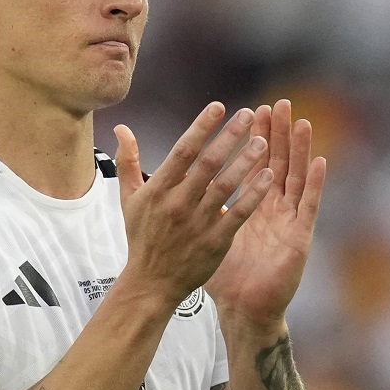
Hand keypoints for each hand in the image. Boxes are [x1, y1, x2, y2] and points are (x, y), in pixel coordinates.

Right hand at [113, 103, 274, 308]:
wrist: (151, 283)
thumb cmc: (141, 237)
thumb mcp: (129, 199)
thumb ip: (128, 161)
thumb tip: (122, 128)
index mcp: (158, 189)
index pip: (182, 151)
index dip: (202, 127)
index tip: (219, 107)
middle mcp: (178, 203)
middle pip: (207, 163)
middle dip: (230, 137)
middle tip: (250, 115)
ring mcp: (197, 223)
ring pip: (225, 186)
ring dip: (246, 162)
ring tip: (264, 141)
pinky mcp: (215, 242)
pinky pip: (238, 214)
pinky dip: (253, 195)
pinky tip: (267, 176)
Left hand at [205, 100, 325, 325]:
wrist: (244, 308)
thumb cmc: (225, 274)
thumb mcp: (207, 232)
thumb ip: (193, 205)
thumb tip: (175, 184)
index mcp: (249, 204)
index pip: (250, 163)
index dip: (249, 138)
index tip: (246, 111)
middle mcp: (271, 207)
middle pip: (275, 162)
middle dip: (276, 133)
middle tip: (277, 104)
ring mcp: (287, 220)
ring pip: (295, 177)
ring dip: (299, 150)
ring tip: (301, 122)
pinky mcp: (299, 236)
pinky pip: (309, 205)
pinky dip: (315, 183)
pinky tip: (319, 161)